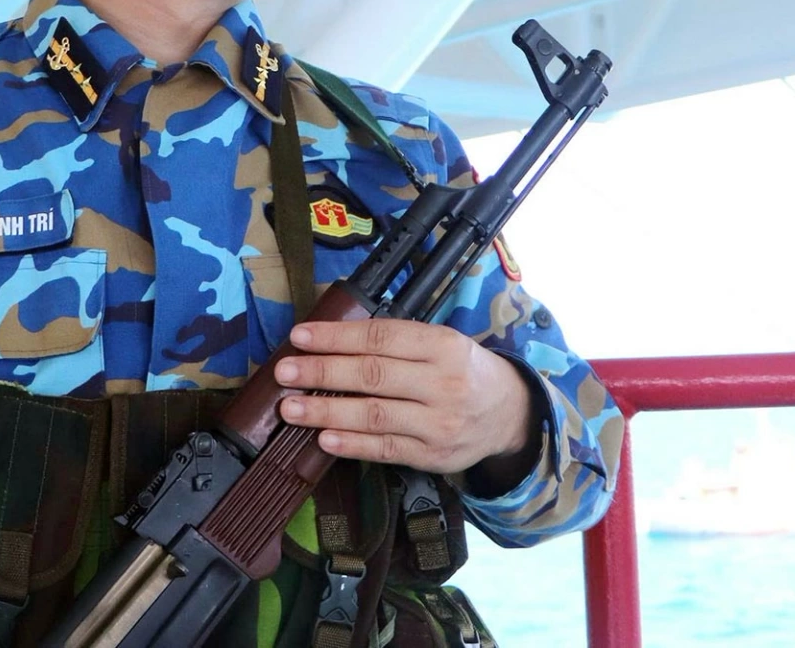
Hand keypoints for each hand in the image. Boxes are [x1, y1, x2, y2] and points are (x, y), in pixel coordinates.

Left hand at [271, 318, 532, 475]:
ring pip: (375, 416)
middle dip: (323, 373)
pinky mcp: (433, 456)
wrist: (508, 413)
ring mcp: (439, 423)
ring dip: (327, 412)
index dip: (336, 337)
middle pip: (373, 376)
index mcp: (443, 346)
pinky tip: (324, 440)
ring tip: (292, 409)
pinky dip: (352, 445)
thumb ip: (395, 341)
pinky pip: (386, 450)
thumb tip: (331, 339)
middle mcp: (443, 383)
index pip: (381, 339)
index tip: (300, 336)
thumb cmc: (461, 370)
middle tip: (286, 371)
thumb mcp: (440, 342)